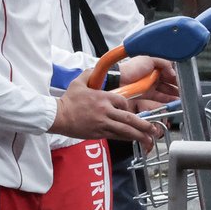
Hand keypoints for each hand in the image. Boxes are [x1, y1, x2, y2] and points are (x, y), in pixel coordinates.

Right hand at [49, 72, 163, 144]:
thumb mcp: (79, 82)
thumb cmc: (67, 100)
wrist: (56, 116)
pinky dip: (126, 138)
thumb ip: (90, 74)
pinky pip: (115, 136)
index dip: (130, 107)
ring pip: (124, 130)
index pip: (124, 102)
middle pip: (129, 119)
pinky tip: (134, 141)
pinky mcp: (97, 133)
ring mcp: (102, 124)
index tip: (131, 110)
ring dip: (139, 135)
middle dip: (144, 125)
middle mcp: (105, 111)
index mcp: (102, 98)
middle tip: (154, 129)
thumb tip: (96, 68)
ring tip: (149, 139)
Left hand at [119, 55, 179, 110]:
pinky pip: (160, 97)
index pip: (170, 71)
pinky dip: (168, 99)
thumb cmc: (131, 67)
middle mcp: (154, 75)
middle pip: (169, 81)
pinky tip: (175, 100)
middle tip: (186, 89)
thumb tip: (173, 71)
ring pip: (166, 90)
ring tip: (183, 96)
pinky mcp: (148, 94)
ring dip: (175, 93)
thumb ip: (164, 63)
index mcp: (155, 66)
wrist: (119, 79)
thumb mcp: (150, 59)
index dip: (177, 75)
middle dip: (178, 85)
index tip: (184, 79)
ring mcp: (151, 85)